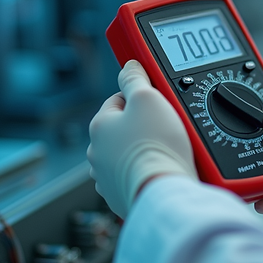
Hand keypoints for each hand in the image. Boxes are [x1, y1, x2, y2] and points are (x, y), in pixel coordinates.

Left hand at [88, 60, 196, 217]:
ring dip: (142, 150)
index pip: (118, 100)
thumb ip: (135, 79)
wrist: (163, 190)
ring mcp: (107, 176)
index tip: (158, 104)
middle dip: (142, 126)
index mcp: (99, 126)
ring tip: (163, 151)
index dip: (141, 99)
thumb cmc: (156, 146)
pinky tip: (158, 169)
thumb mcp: (148, 98)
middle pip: (122, 129)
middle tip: (165, 128)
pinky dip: (144, 172)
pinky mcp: (120, 196)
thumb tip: (129, 66)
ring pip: (126, 154)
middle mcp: (97, 152)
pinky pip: (133, 176)